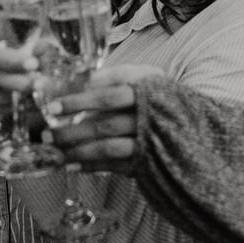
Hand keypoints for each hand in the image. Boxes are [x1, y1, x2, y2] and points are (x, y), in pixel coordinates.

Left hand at [43, 64, 164, 174]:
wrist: (196, 131)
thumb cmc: (163, 98)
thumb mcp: (148, 78)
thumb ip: (118, 76)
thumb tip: (84, 79)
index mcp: (146, 90)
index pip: (107, 94)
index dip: (79, 101)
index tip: (53, 107)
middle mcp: (148, 115)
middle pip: (104, 123)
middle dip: (72, 129)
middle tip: (47, 133)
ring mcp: (148, 141)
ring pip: (108, 147)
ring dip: (79, 150)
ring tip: (56, 152)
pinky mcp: (147, 160)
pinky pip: (115, 165)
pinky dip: (93, 165)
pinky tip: (74, 166)